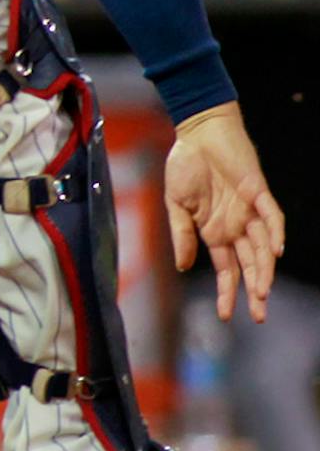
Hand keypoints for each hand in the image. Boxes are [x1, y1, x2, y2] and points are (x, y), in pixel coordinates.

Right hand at [164, 102, 285, 321]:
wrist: (198, 133)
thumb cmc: (184, 166)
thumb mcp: (174, 204)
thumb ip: (180, 234)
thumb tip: (182, 267)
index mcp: (214, 231)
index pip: (225, 269)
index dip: (226, 292)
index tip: (225, 316)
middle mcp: (235, 226)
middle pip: (249, 265)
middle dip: (253, 291)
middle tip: (258, 315)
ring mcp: (249, 211)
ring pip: (262, 247)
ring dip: (264, 270)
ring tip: (262, 292)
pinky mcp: (258, 192)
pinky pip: (271, 216)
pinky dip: (275, 233)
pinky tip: (276, 251)